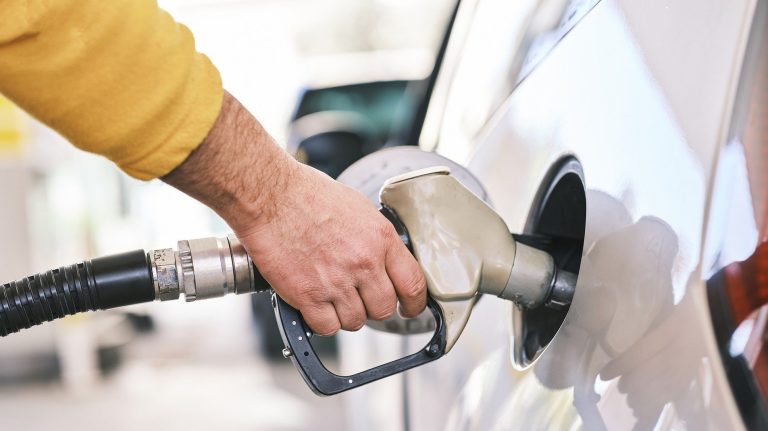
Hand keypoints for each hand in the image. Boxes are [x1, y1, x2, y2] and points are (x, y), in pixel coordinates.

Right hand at [163, 91, 426, 334]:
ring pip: (355, 321)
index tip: (409, 309)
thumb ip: (376, 238)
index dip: (414, 304)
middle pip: (384, 309)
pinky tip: (314, 305)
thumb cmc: (308, 195)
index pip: (413, 284)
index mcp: (381, 238)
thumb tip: (384, 260)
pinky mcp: (308, 295)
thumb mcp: (358, 208)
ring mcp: (336, 282)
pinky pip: (326, 327)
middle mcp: (364, 262)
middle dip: (373, 307)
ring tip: (331, 297)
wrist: (270, 196)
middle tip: (360, 299)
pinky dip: (321, 322)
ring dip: (345, 315)